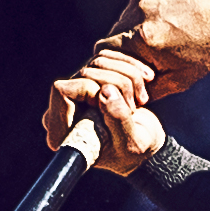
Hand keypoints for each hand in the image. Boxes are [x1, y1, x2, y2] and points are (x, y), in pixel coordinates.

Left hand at [41, 44, 165, 175]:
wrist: (147, 147)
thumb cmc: (135, 153)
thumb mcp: (132, 143)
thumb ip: (118, 120)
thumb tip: (106, 91)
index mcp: (63, 132)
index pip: (62, 91)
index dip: (90, 90)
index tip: (113, 105)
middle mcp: (65, 110)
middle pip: (84, 73)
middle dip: (116, 85)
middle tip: (133, 108)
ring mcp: (79, 93)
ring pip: (99, 62)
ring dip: (128, 77)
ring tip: (139, 101)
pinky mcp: (95, 80)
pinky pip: (109, 57)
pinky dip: (132, 66)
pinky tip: (145, 83)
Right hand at [107, 0, 209, 95]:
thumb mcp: (183, 78)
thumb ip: (151, 89)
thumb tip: (129, 96)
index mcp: (144, 39)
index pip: (104, 56)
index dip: (114, 67)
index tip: (132, 73)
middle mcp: (138, 14)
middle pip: (111, 38)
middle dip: (123, 52)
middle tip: (143, 57)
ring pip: (123, 21)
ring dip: (134, 32)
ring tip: (161, 34)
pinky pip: (135, 5)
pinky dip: (145, 15)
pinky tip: (167, 17)